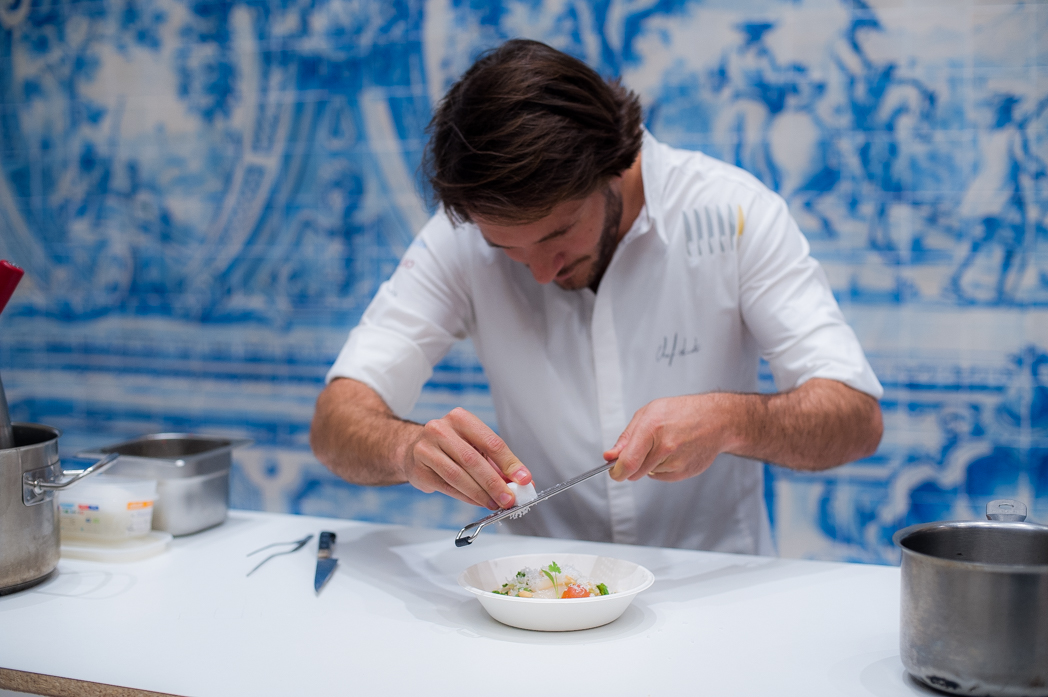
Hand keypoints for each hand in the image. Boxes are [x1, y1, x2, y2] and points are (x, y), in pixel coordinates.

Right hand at [403, 407, 531, 508]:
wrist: (412, 449)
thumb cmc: (449, 446)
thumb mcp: (474, 446)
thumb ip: (497, 463)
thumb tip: (521, 482)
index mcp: (460, 418)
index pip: (491, 442)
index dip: (509, 463)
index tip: (524, 479)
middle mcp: (441, 429)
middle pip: (474, 460)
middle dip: (494, 483)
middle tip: (509, 498)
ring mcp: (426, 448)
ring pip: (458, 475)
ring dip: (480, 493)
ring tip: (494, 503)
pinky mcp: (418, 469)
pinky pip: (447, 486)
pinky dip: (466, 497)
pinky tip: (478, 502)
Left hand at [603, 394, 736, 481]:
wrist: (716, 419)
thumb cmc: (682, 412)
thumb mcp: (648, 413)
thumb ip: (626, 437)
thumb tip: (609, 456)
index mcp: (651, 428)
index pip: (627, 462)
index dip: (616, 471)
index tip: (613, 471)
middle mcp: (665, 447)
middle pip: (634, 472)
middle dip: (631, 466)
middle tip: (642, 450)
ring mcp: (677, 462)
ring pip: (648, 474)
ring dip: (649, 464)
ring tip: (666, 444)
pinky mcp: (685, 472)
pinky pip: (662, 476)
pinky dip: (662, 468)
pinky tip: (675, 452)